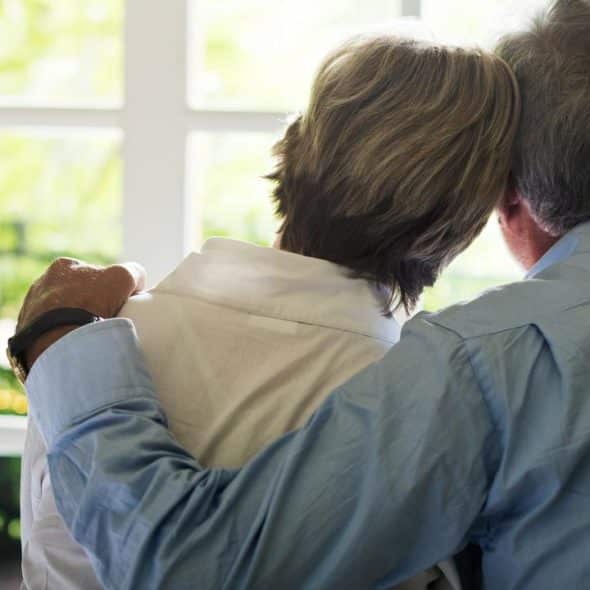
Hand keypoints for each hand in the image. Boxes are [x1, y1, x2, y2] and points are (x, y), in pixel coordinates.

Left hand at [17, 258, 145, 368]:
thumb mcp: (123, 277)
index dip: (109, 286)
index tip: (118, 300)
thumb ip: (133, 271)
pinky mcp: (27, 334)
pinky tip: (76, 345)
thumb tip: (137, 279)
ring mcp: (31, 310)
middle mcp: (41, 284)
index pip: (92, 273)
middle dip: (89, 303)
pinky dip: (63, 338)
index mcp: (61, 266)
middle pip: (75, 293)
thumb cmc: (92, 302)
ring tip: (91, 335)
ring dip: (74, 321)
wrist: (62, 340)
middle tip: (106, 318)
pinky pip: (51, 334)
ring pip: (61, 314)